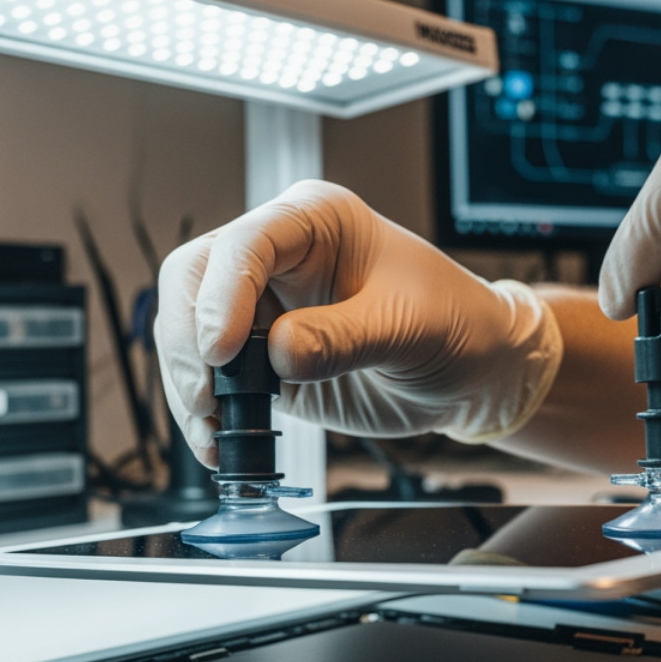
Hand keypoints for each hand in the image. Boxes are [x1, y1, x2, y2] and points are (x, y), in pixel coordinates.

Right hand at [156, 181, 560, 465]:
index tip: (223, 348)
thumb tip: (278, 353)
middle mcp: (278, 259)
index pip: (244, 243)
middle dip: (187, 339)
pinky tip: (219, 439)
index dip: (222, 294)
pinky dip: (204, 412)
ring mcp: (264, 308)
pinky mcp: (263, 359)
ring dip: (187, 382)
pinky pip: (211, 378)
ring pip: (188, 331)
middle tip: (206, 393)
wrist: (472, 372)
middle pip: (192, 279)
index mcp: (314, 222)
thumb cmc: (455, 323)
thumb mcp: (408, 326)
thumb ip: (343, 338)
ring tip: (212, 427)